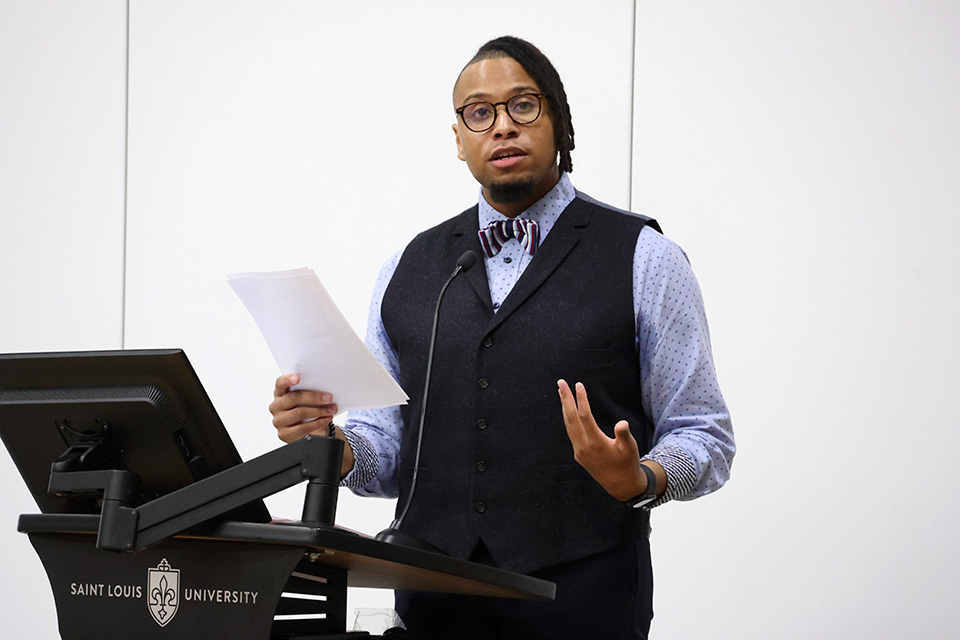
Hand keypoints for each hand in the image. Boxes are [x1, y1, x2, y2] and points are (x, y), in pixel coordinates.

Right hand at [269, 374, 353, 477]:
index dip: (287, 380)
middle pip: (293, 398)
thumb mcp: (307, 399)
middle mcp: (276, 406)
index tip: (298, 378)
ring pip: (299, 412)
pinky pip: (302, 427)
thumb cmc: (307, 410)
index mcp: (280, 393)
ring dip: (319, 411)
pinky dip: (317, 422)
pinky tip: (326, 419)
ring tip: (331, 409)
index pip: (280, 384)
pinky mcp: (284, 434)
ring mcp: (279, 420)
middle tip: (328, 397)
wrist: (308, 431)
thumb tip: (324, 390)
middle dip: (313, 397)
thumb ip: (309, 391)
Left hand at [557, 379, 652, 501]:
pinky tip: (568, 411)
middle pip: (571, 418)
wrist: (621, 485)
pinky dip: (568, 419)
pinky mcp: (578, 455)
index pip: (585, 416)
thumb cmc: (628, 463)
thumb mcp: (630, 448)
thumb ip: (624, 435)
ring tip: (561, 392)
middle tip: (561, 382)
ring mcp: (579, 451)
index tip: (579, 385)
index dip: (581, 400)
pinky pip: (571, 433)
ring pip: (568, 425)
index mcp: (596, 443)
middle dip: (566, 399)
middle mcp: (584, 447)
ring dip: (564, 407)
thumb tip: (622, 423)